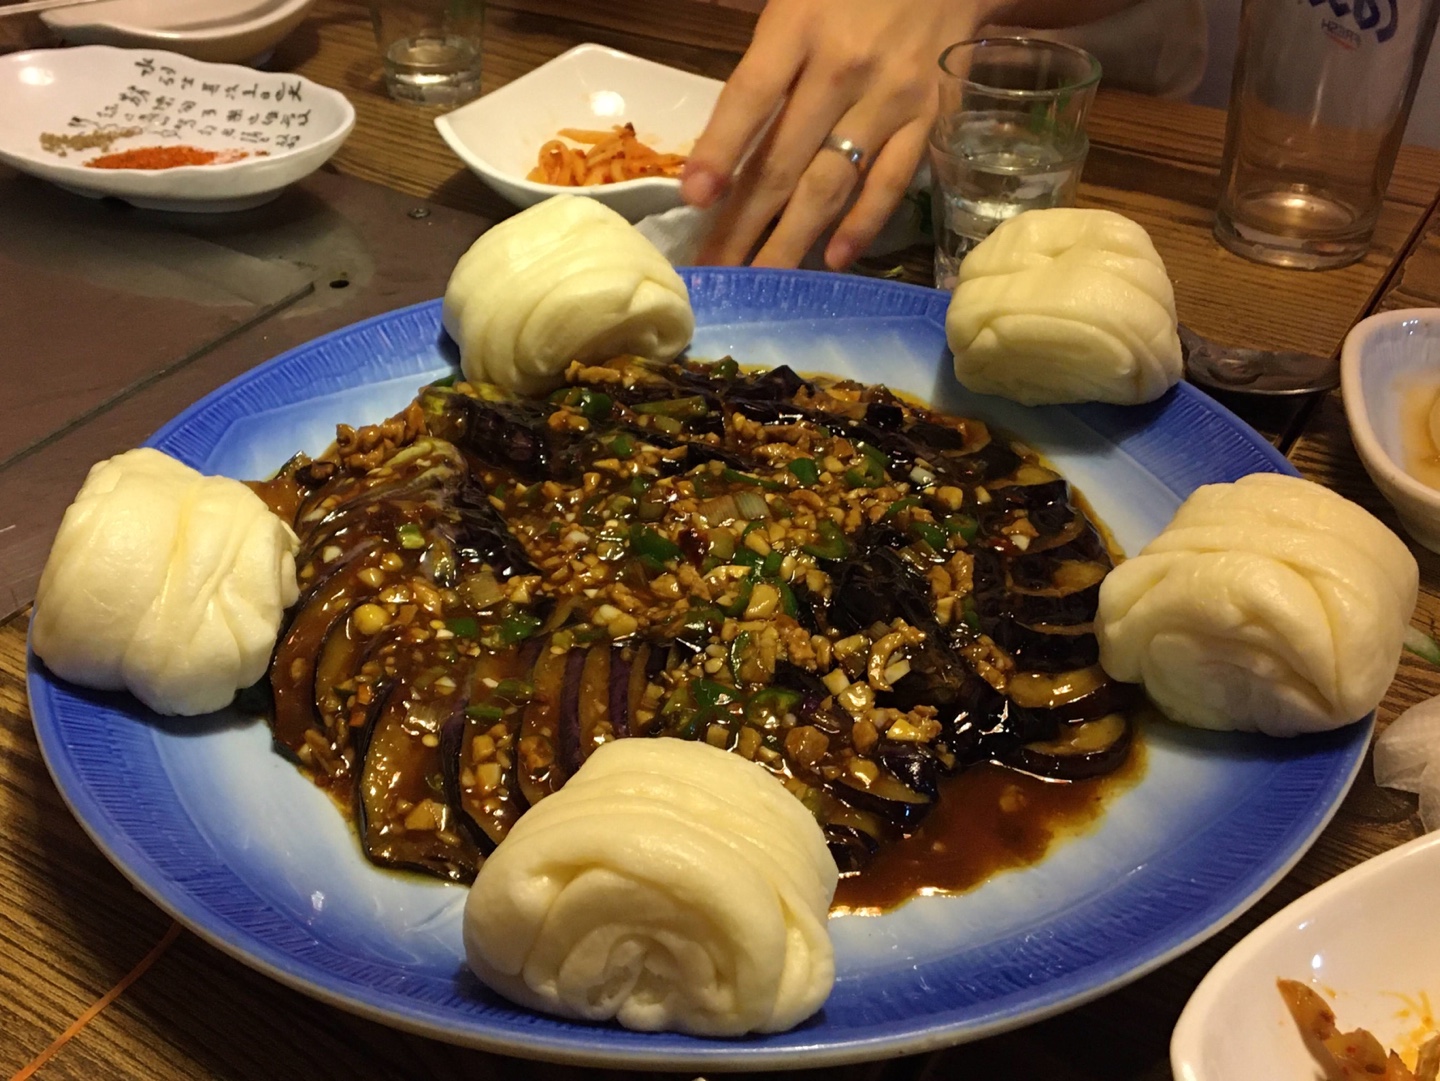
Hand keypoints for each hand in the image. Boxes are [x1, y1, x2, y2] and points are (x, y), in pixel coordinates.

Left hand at [681, 0, 1005, 269]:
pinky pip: (892, 181)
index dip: (720, 150)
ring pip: (831, 183)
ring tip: (762, 280)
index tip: (694, 199)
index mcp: (798, 24)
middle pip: (782, 160)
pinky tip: (835, 259)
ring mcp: (889, 97)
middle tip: (714, 271)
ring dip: (792, 239)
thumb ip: (763, 59)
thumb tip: (722, 141)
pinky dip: (863, 223)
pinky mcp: (927, 118)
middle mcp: (842, 67)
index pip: (750, 96)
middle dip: (742, 223)